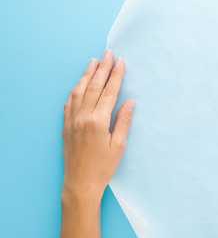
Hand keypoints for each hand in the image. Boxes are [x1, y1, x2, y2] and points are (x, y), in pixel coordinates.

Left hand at [62, 49, 134, 203]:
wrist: (80, 183)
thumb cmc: (102, 167)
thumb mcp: (118, 146)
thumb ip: (124, 122)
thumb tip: (129, 103)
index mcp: (98, 122)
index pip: (109, 92)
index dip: (116, 76)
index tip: (120, 62)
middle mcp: (82, 117)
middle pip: (94, 87)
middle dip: (102, 68)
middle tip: (108, 54)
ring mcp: (72, 120)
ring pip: (79, 91)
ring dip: (87, 74)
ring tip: (93, 61)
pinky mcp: (66, 125)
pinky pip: (69, 102)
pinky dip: (75, 89)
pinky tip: (79, 83)